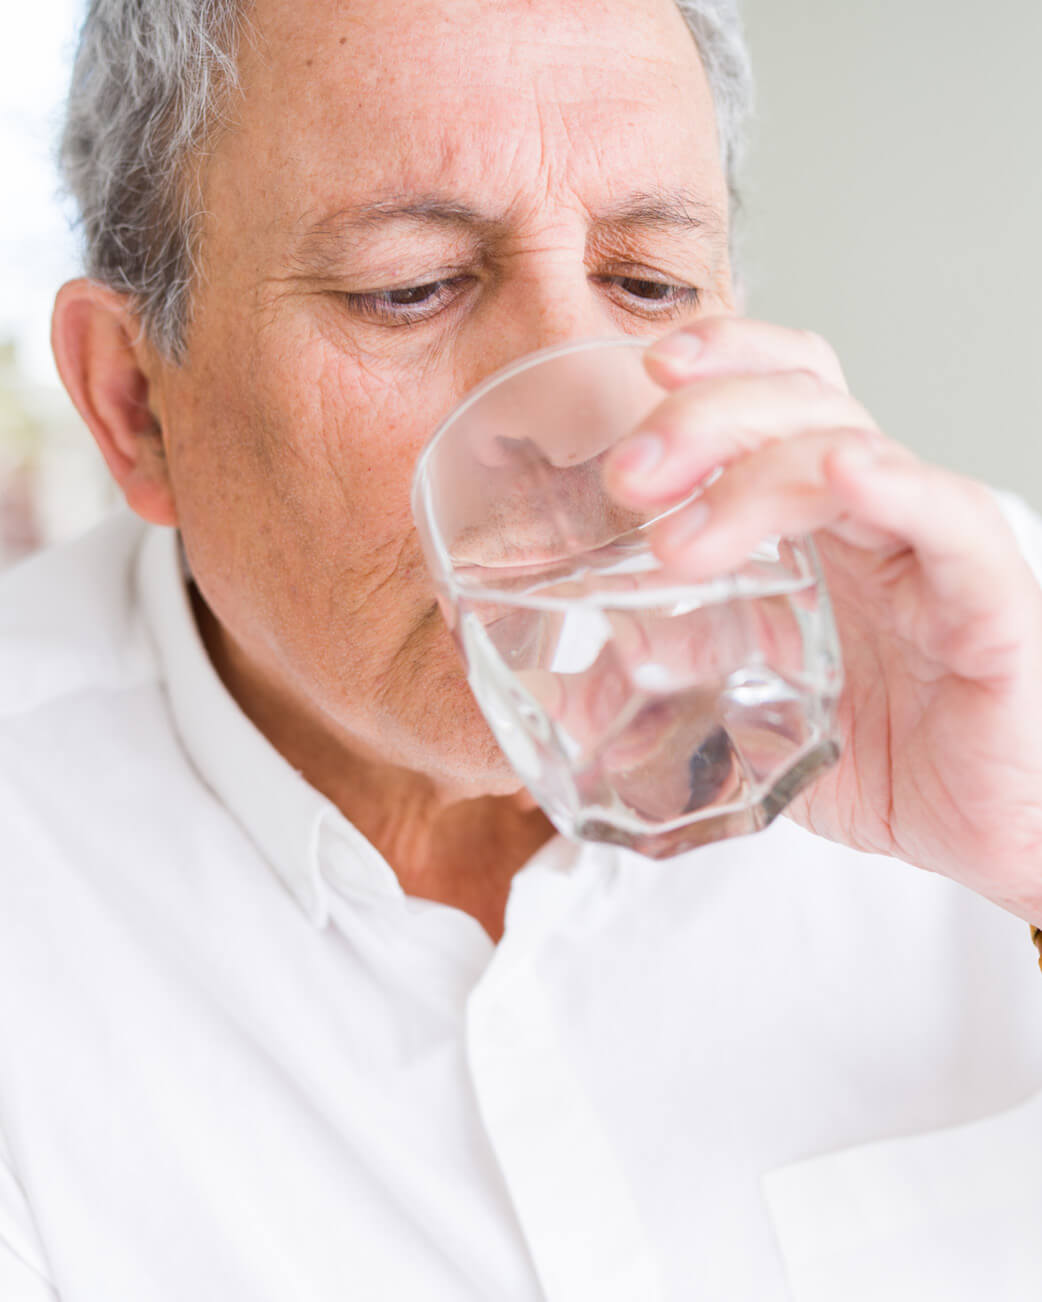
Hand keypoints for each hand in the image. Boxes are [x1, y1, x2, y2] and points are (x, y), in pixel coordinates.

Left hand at [604, 317, 1041, 923]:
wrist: (989, 833)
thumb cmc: (889, 760)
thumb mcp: (754, 715)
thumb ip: (669, 687)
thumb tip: (562, 689)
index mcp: (822, 524)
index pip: (781, 395)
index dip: (723, 361)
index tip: (646, 369)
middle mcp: (876, 518)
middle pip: (801, 403)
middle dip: (704, 419)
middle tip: (630, 477)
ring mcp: (931, 551)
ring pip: (852, 449)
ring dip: (754, 478)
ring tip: (677, 545)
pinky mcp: (989, 603)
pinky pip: (949, 521)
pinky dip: (898, 489)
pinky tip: (844, 476)